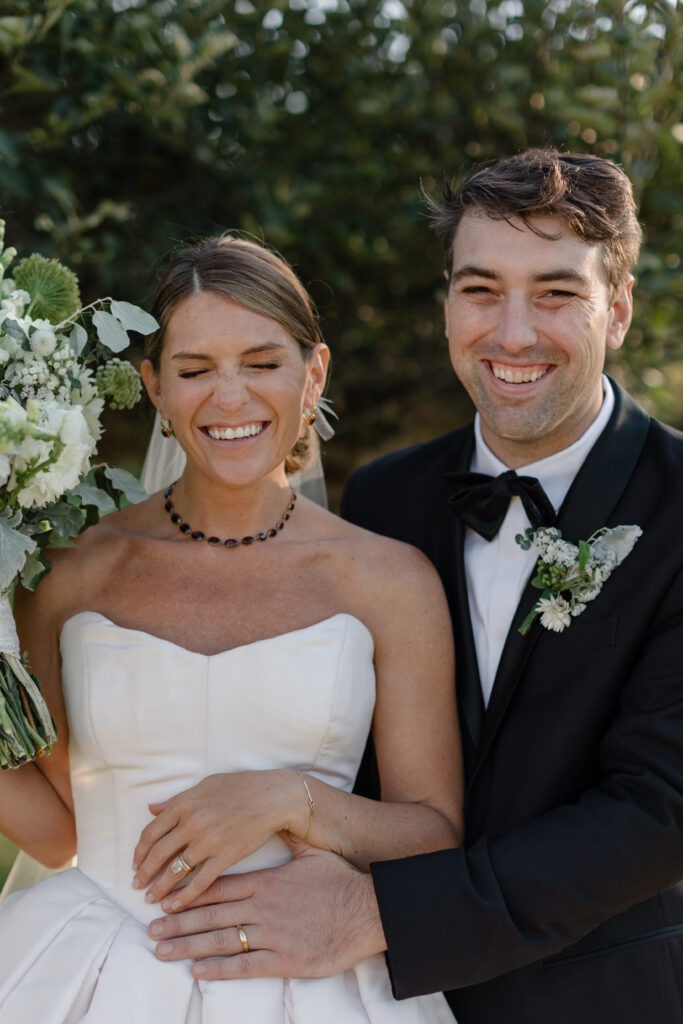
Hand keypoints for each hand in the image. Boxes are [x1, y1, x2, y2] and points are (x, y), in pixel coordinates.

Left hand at [132, 770, 293, 908]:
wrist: (272, 797)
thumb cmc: (240, 786)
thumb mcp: (205, 785)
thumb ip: (176, 799)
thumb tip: (151, 808)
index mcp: (184, 804)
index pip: (151, 832)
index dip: (140, 851)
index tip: (136, 863)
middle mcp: (192, 823)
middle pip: (158, 854)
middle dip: (144, 873)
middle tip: (136, 886)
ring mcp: (208, 841)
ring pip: (175, 871)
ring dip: (159, 888)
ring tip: (151, 899)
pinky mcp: (225, 857)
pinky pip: (199, 882)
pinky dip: (184, 897)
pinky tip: (175, 906)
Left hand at [147, 843, 386, 979]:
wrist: (367, 911)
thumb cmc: (341, 882)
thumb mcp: (312, 854)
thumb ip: (289, 840)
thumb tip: (280, 820)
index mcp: (266, 881)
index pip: (218, 886)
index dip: (188, 892)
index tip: (165, 897)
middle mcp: (262, 906)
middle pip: (211, 913)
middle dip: (177, 920)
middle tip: (150, 926)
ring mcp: (272, 934)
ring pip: (220, 939)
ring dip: (188, 945)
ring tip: (161, 949)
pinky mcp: (284, 959)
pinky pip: (245, 965)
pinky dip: (219, 968)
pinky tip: (197, 970)